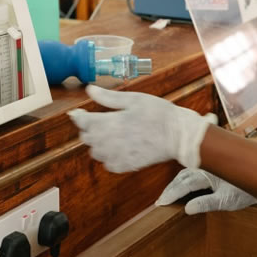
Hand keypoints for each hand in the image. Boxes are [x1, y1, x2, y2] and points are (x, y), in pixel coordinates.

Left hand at [68, 85, 217, 172]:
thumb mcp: (134, 99)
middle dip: (90, 129)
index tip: (80, 113)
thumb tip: (89, 90)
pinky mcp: (126, 166)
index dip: (78, 116)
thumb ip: (108, 97)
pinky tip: (119, 148)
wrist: (179, 135)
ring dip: (98, 144)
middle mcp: (109, 142)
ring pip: (95, 153)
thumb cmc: (159, 114)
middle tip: (101, 121)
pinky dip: (109, 157)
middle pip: (86, 138)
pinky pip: (108, 164)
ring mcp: (117, 156)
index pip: (82, 122)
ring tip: (111, 135)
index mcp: (110, 122)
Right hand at [156, 169, 256, 214]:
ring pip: (187, 172)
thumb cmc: (245, 191)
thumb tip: (187, 208)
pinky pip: (194, 171)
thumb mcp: (226, 201)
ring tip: (167, 195)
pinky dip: (185, 178)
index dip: (172, 193)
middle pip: (183, 176)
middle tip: (160, 201)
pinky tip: (181, 184)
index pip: (185, 183)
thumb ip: (206, 203)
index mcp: (209, 172)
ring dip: (176, 183)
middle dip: (171, 189)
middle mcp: (207, 166)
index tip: (161, 202)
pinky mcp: (212, 167)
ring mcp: (209, 166)